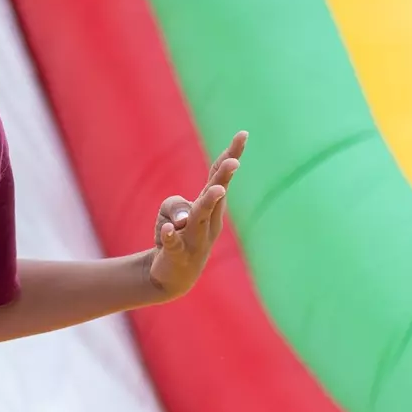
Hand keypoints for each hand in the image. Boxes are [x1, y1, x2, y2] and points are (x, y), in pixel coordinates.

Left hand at [147, 131, 245, 297]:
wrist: (173, 276)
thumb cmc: (178, 235)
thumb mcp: (171, 212)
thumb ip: (175, 205)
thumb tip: (185, 216)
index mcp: (210, 206)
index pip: (220, 177)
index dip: (231, 156)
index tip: (243, 134)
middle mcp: (208, 221)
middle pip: (216, 196)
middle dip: (224, 178)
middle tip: (233, 162)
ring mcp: (195, 239)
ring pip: (201, 219)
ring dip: (207, 204)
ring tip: (216, 190)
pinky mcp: (177, 255)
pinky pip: (174, 243)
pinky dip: (171, 235)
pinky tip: (168, 229)